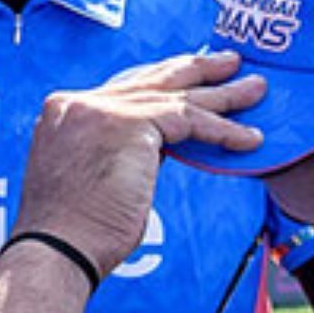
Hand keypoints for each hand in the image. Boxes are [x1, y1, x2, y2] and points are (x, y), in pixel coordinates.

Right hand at [13, 52, 263, 277]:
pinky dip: (222, 130)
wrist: (57, 249)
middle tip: (230, 63)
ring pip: (176, 95)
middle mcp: (80, 102)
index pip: (125, 88)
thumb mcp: (91, 177)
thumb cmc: (75, 233)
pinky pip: (189, 120)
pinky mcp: (129, 124)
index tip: (192, 78)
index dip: (163, 82)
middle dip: (195, 69)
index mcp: (65, 111)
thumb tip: (155, 149)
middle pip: (151, 79)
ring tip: (255, 89)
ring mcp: (101, 109)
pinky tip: (248, 138)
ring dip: (222, 95)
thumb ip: (118, 152)